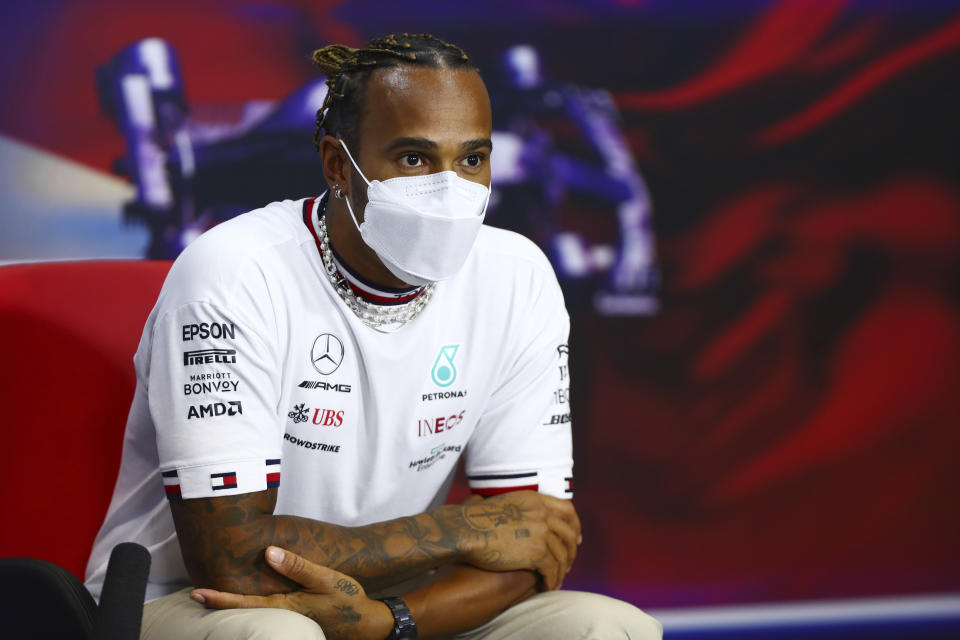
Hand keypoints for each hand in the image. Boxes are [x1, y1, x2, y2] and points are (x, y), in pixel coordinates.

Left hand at [190, 547, 392, 639]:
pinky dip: (252, 604)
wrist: (366, 624)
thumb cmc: (346, 599)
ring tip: (214, 594)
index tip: (197, 593)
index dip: (220, 598)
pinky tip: (247, 597)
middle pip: (244, 610)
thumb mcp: (325, 578)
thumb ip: (297, 565)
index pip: (244, 603)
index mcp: (285, 605)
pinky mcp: (296, 616)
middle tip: (194, 593)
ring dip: (234, 603)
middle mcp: (281, 614)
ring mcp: (288, 618)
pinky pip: (267, 611)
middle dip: (219, 602)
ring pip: (254, 611)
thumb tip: (268, 552)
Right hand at [459, 491, 580, 589]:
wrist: (465, 531)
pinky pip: (552, 569)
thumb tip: (524, 517)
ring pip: (562, 554)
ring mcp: (541, 531)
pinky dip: (552, 580)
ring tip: (555, 579)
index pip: (567, 509)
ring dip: (561, 569)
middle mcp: (542, 513)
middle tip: (568, 563)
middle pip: (569, 532)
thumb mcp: (503, 503)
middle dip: (572, 550)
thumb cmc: (474, 520)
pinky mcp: (536, 551)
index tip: (575, 538)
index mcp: (535, 499)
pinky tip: (547, 586)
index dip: (574, 525)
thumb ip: (520, 508)